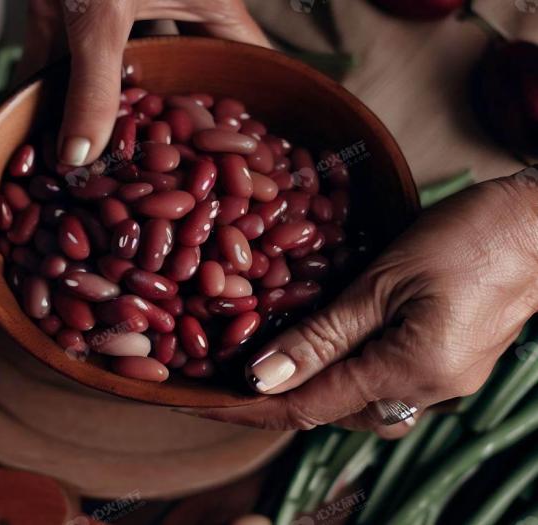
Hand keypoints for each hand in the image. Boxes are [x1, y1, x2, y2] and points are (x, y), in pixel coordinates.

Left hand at [18, 0, 269, 166]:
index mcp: (208, 4)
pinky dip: (48, 88)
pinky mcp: (71, 9)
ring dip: (102, 111)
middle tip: (159, 175)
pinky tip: (37, 123)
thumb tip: (82, 156)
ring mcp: (119, 11)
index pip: (244, 66)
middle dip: (166, 125)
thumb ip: (94, 84)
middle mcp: (169, 11)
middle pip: (178, 80)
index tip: (236, 159)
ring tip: (100, 163)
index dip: (245, 111)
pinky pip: (64, 57)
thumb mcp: (101, 10)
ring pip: (120, 72)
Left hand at [185, 174, 537, 437]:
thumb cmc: (468, 239)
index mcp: (410, 373)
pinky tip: (320, 346)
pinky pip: (380, 380)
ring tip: (263, 360)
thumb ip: (322, 336)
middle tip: (226, 372)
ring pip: (355, 399)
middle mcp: (426, 391)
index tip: (200, 401)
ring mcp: (441, 380)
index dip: (248, 407)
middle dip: (276, 397)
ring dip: (309, 384)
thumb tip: (262, 378)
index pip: (307, 407)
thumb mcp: (383, 281)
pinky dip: (341, 369)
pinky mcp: (446, 362)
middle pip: (331, 411)